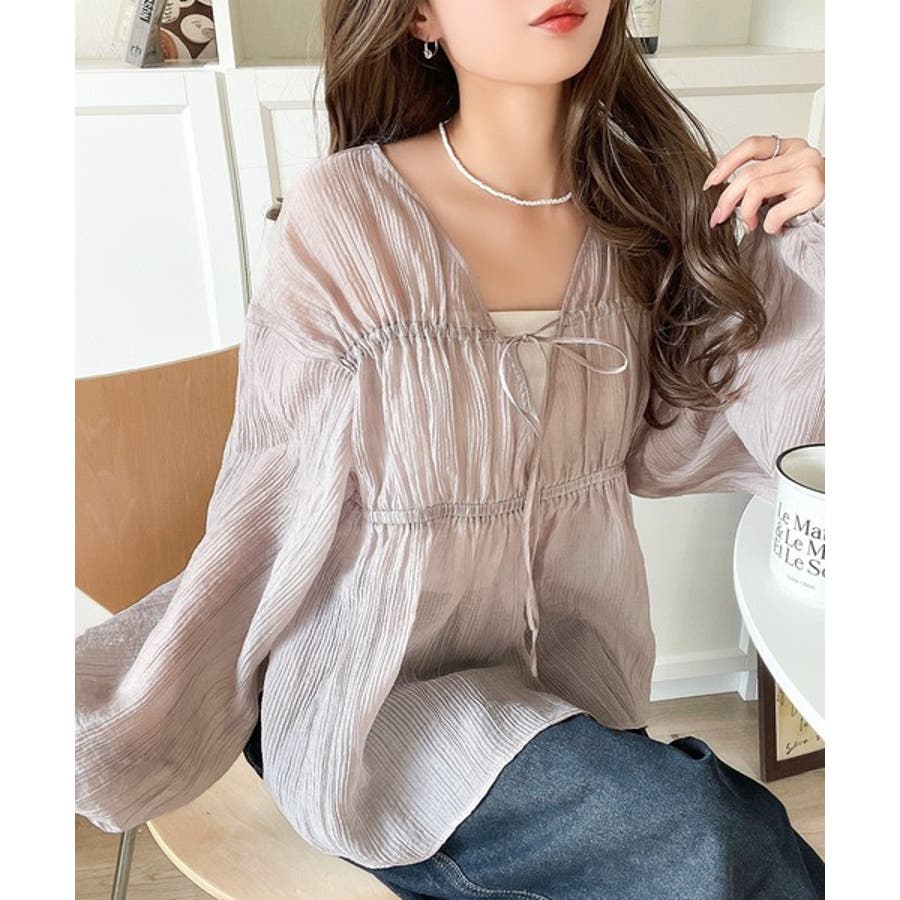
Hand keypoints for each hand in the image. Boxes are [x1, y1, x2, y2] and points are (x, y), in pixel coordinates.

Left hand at [703, 136, 824, 234]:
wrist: (836, 213)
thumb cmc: (806, 199)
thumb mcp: (781, 183)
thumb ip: (758, 179)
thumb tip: (720, 191)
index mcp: (790, 147)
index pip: (751, 145)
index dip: (726, 163)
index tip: (711, 183)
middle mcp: (800, 154)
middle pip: (748, 173)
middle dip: (726, 199)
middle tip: (718, 217)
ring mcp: (809, 171)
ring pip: (756, 189)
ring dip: (745, 213)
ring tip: (750, 225)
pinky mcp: (814, 192)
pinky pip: (775, 212)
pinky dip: (768, 226)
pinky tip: (775, 228)